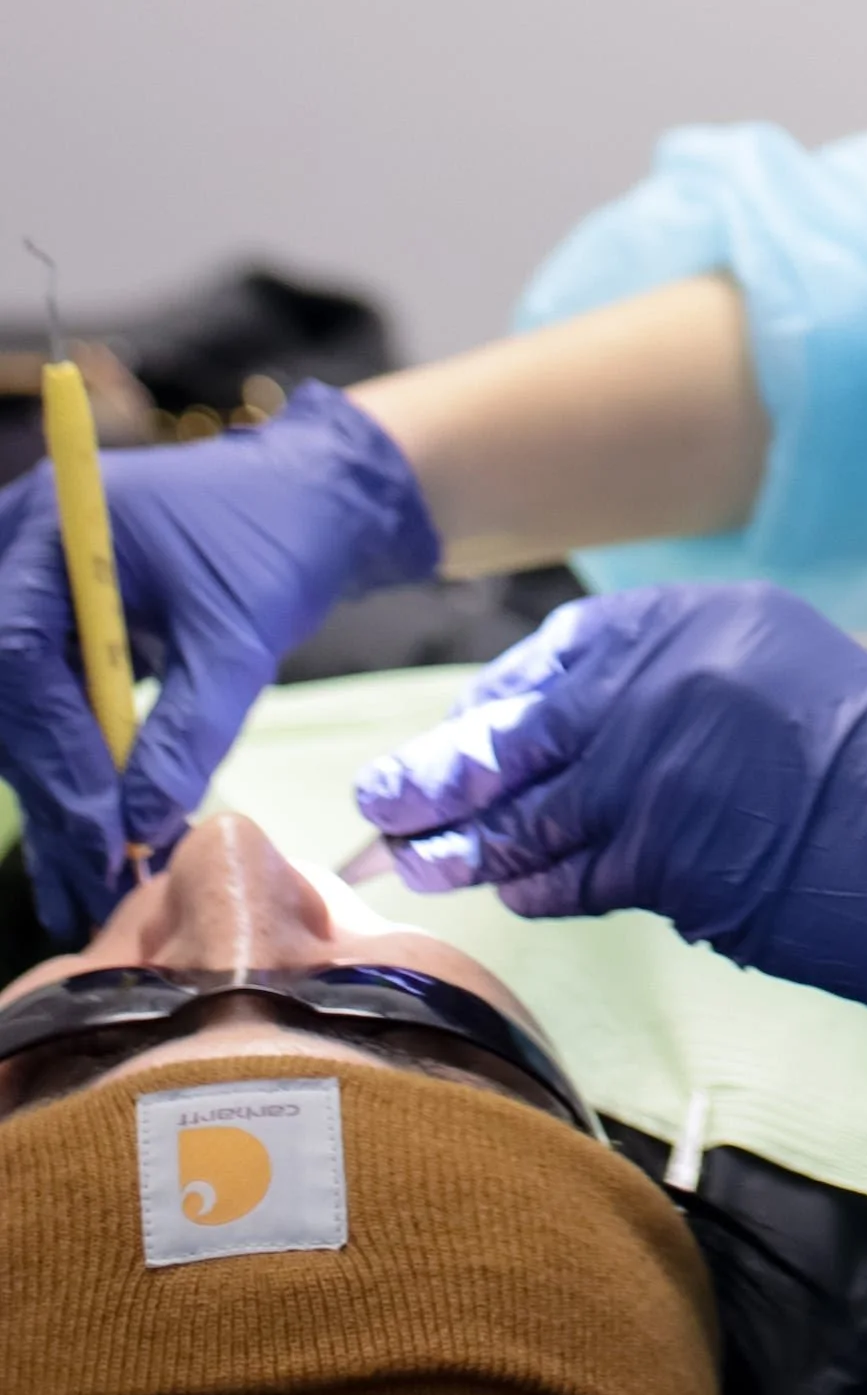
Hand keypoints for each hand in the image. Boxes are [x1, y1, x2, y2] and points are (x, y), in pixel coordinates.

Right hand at [0, 383, 437, 935]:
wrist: (309, 500)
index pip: (20, 654)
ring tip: (91, 893)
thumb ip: (191, 728)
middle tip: (99, 881)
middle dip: (56, 793)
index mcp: (59, 527)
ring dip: (58, 805)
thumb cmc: (279, 541)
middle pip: (10, 697)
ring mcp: (32, 595)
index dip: (55, 752)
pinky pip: (45, 716)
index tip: (104, 834)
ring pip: (22, 720)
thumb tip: (138, 831)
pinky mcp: (52, 635)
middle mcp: (24, 557)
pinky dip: (70, 782)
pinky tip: (87, 859)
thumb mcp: (242, 634)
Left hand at [350, 583, 866, 1059]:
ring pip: (531, 805)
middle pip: (525, 722)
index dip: (501, 697)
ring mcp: (666, 763)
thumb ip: (683, 694)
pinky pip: (572, 870)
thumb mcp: (785, 681)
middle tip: (381, 798)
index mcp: (707, 620)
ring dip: (462, 839)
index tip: (461, 730)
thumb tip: (580, 734)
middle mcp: (675, 676)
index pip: (565, 649)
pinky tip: (503, 896)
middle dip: (446, 766)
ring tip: (405, 858)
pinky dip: (529, 886)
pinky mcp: (667, 851)